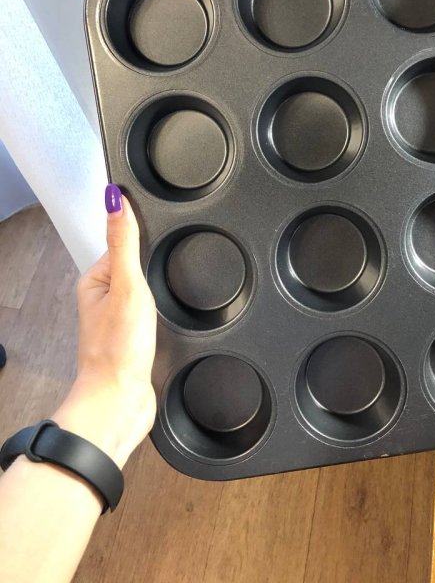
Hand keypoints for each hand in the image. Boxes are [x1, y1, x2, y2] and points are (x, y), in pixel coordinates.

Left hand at [53, 186, 156, 468]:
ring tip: (172, 289)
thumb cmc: (117, 350)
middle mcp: (104, 298)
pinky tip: (172, 314)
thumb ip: (124, 242)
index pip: (121, 242)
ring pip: (147, 291)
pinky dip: (164, 310)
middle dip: (156, 265)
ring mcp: (120, 319)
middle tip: (172, 264)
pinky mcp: (135, 338)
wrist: (122, 402)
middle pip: (136, 266)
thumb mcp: (127, 285)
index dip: (143, 236)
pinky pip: (153, 312)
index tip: (162, 230)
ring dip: (162, 290)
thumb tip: (114, 199)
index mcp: (94, 280)